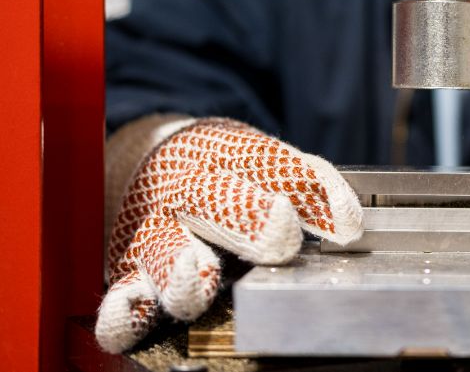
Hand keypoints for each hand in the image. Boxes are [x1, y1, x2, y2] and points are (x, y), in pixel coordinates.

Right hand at [96, 118, 362, 352]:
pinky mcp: (128, 271)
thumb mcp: (263, 158)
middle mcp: (187, 190)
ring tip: (199, 275)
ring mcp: (154, 231)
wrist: (153, 160)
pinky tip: (131, 314)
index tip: (348, 227)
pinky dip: (122, 309)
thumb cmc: (225, 167)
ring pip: (163, 251)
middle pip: (215, 203)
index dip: (312, 194)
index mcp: (228, 154)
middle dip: (248, 221)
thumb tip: (349, 223)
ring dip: (183, 269)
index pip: (275, 167)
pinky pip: (119, 294)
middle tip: (279, 242)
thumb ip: (306, 184)